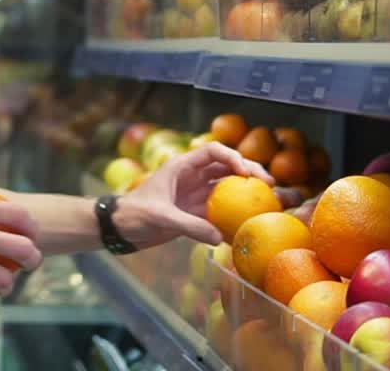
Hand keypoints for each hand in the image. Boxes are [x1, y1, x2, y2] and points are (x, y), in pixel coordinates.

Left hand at [115, 142, 275, 247]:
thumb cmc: (133, 214)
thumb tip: (219, 237)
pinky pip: (220, 212)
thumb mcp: (160, 217)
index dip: (232, 157)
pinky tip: (252, 224)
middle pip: (226, 168)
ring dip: (247, 192)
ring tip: (270, 201)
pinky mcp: (195, 213)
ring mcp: (195, 196)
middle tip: (270, 185)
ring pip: (227, 189)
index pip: (212, 152)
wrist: (119, 228)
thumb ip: (188, 225)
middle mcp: (192, 178)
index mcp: (181, 167)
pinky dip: (235, 216)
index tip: (246, 173)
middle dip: (249, 172)